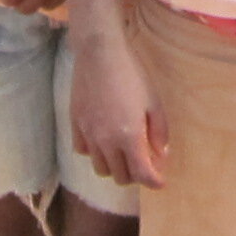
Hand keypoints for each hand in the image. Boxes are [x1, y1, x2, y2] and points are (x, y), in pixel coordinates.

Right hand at [71, 23, 168, 187]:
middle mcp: (106, 141)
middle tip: (144, 163)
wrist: (100, 54)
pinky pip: (84, 151)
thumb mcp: (154, 102)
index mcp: (129, 137)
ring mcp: (88, 134)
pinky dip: (95, 153)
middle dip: (136, 175)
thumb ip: (159, 132)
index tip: (160, 182)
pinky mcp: (75, 124)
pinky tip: (103, 141)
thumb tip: (161, 154)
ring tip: (123, 154)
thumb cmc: (132, 75)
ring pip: (100, 168)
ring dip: (115, 167)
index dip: (154, 182)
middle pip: (121, 176)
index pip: (142, 174)